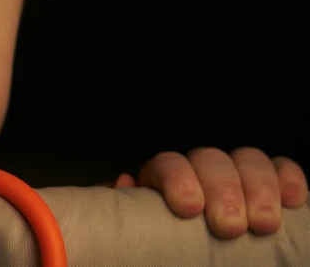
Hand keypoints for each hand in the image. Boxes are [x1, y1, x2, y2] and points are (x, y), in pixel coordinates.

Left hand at [102, 147, 307, 238]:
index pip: (168, 164)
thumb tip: (123, 183)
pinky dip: (288, 178)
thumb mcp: (138, 234)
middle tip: (230, 226)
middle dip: (222, 188)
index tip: (189, 208)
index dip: (178, 178)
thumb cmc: (161, 251)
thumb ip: (127, 211)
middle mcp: (199, 174)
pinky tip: (293, 201)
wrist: (182, 259)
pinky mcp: (269, 189)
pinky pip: (281, 168)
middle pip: (210, 159)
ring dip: (258, 186)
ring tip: (264, 224)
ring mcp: (236, 178)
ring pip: (247, 159)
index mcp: (163, 183)